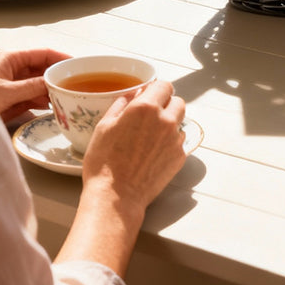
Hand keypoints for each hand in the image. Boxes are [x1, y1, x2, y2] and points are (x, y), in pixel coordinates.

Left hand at [0, 48, 70, 122]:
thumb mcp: (6, 92)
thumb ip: (32, 87)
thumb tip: (54, 83)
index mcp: (11, 59)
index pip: (43, 53)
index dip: (62, 58)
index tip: (78, 65)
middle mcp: (12, 68)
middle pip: (42, 69)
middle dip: (57, 76)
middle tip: (74, 85)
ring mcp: (10, 84)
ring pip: (37, 84)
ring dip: (49, 90)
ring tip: (65, 98)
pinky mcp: (7, 99)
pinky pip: (29, 97)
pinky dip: (40, 101)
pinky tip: (49, 106)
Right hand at [82, 80, 186, 210]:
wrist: (115, 199)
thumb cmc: (104, 163)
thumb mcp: (104, 127)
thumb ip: (121, 105)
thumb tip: (132, 94)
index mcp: (146, 107)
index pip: (164, 85)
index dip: (157, 90)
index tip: (150, 96)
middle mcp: (165, 120)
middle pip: (177, 101)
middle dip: (166, 105)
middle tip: (151, 117)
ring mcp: (175, 139)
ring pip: (180, 121)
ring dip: (170, 124)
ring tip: (152, 137)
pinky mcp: (180, 157)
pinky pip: (179, 142)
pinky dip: (170, 143)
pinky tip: (154, 153)